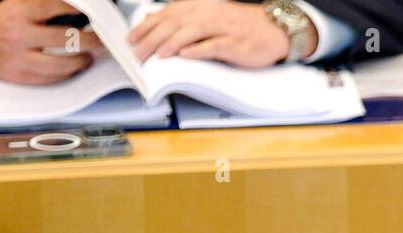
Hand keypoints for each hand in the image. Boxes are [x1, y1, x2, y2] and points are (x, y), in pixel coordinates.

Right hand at [0, 0, 102, 83]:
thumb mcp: (14, 5)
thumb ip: (40, 6)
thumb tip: (71, 7)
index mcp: (18, 12)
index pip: (55, 7)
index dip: (77, 10)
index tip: (92, 15)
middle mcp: (19, 35)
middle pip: (65, 39)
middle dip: (90, 40)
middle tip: (102, 41)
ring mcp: (20, 58)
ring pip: (61, 64)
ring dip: (81, 61)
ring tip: (89, 57)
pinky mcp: (20, 76)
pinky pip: (51, 79)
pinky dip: (66, 74)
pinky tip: (74, 68)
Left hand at [128, 0, 309, 67]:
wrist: (272, 29)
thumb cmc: (238, 26)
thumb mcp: (206, 17)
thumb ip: (179, 18)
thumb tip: (152, 18)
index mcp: (198, 7)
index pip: (166, 15)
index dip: (146, 27)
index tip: (131, 39)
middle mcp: (207, 14)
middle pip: (175, 24)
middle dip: (154, 38)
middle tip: (139, 52)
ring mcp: (222, 28)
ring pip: (192, 32)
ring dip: (173, 43)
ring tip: (158, 54)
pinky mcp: (234, 43)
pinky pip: (213, 45)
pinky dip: (198, 50)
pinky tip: (186, 55)